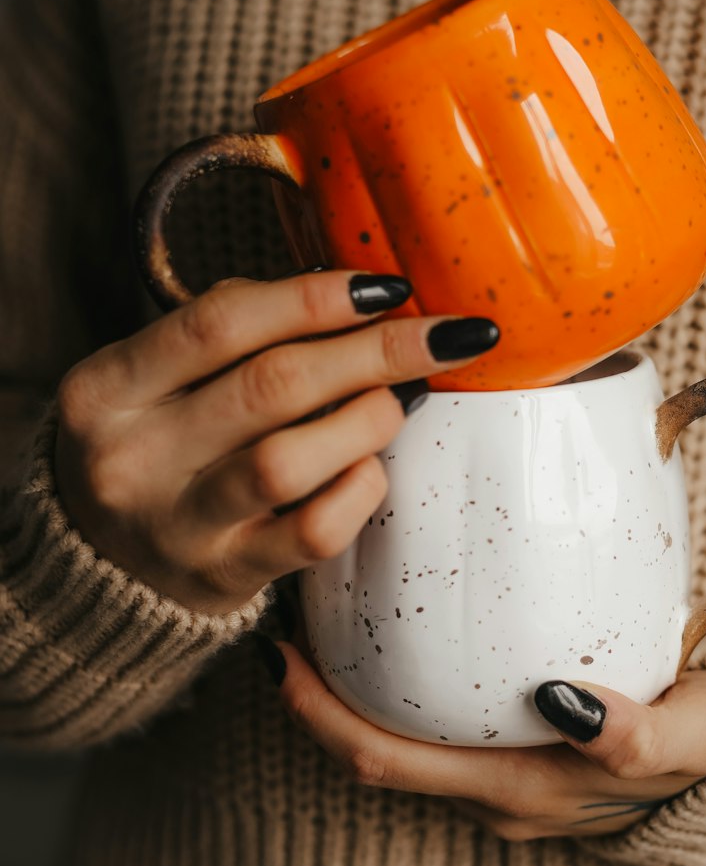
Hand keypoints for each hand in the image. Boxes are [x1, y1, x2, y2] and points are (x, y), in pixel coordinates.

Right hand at [53, 270, 498, 613]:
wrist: (102, 572)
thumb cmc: (157, 446)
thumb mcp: (155, 379)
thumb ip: (235, 331)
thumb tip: (353, 294)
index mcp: (106, 388)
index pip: (220, 322)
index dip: (314, 297)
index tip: (389, 287)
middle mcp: (132, 458)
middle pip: (271, 385)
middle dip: (374, 351)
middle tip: (443, 337)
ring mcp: (177, 526)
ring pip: (291, 461)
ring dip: (368, 419)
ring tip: (401, 400)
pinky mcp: (225, 578)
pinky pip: (313, 533)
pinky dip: (358, 491)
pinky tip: (369, 468)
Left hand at [262, 638, 705, 838]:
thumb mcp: (691, 734)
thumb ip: (637, 735)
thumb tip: (564, 704)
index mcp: (518, 790)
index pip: (387, 762)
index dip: (320, 714)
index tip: (279, 651)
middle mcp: (492, 792)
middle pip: (372, 751)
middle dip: (314, 693)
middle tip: (279, 612)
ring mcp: (496, 775)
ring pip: (397, 737)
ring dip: (348, 687)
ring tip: (319, 606)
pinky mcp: (508, 749)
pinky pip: (428, 721)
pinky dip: (393, 681)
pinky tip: (392, 620)